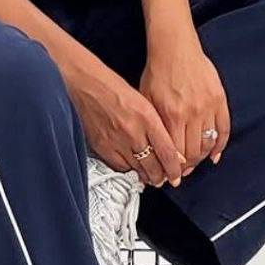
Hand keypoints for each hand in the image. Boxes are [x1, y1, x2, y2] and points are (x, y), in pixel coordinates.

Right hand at [64, 53, 184, 186]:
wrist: (87, 85)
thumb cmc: (117, 90)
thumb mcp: (145, 102)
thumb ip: (159, 126)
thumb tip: (171, 151)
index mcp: (147, 117)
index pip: (167, 152)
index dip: (174, 169)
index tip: (176, 177)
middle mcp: (133, 132)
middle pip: (153, 166)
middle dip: (160, 177)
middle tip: (164, 180)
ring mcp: (116, 141)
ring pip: (137, 169)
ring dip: (145, 176)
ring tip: (150, 177)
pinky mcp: (102, 146)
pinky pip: (119, 167)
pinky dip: (128, 170)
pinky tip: (132, 168)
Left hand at [140, 32, 230, 173]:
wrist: (175, 48)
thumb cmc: (158, 73)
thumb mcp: (147, 102)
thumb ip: (154, 128)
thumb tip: (158, 152)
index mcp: (171, 115)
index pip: (176, 153)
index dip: (175, 168)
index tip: (173, 174)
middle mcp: (191, 113)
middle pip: (194, 152)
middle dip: (189, 166)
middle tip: (185, 171)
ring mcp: (207, 106)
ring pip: (209, 143)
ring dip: (203, 157)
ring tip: (196, 161)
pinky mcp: (219, 99)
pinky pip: (224, 129)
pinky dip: (221, 145)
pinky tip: (215, 153)